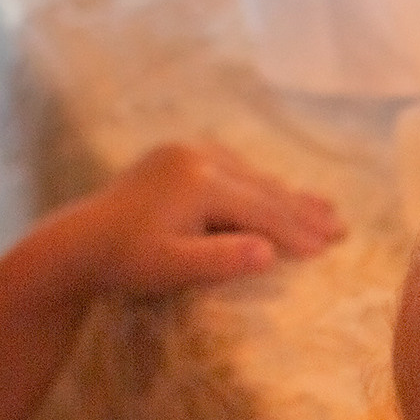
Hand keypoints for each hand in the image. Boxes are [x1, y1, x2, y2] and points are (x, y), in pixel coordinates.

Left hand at [78, 140, 345, 293]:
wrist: (76, 242)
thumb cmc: (125, 262)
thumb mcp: (172, 268)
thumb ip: (221, 259)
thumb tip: (270, 252)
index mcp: (198, 182)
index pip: (262, 210)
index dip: (297, 232)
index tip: (329, 250)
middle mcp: (196, 157)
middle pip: (262, 188)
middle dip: (304, 210)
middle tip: (343, 228)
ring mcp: (186, 152)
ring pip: (251, 176)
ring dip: (287, 195)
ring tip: (325, 210)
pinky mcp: (177, 156)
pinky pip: (232, 170)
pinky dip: (259, 185)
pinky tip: (277, 193)